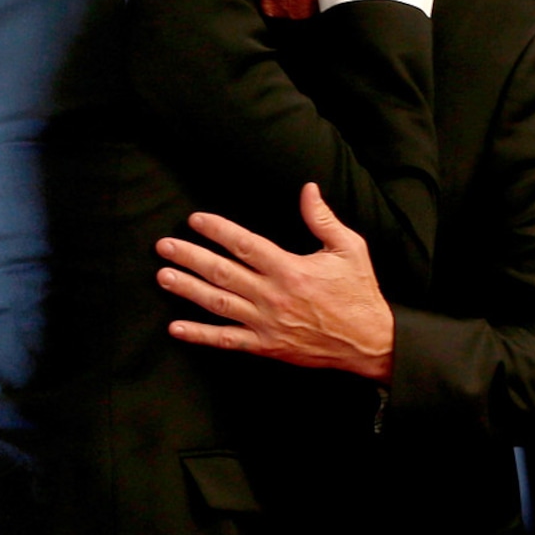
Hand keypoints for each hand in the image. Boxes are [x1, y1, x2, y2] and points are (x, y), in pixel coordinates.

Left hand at [156, 183, 393, 380]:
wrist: (370, 342)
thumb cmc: (359, 293)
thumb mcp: (350, 248)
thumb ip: (323, 219)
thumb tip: (308, 188)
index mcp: (291, 269)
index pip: (245, 245)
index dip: (217, 230)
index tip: (195, 220)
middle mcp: (273, 296)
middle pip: (223, 272)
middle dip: (191, 257)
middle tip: (164, 246)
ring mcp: (267, 323)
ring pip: (219, 304)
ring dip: (188, 290)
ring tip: (163, 276)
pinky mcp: (266, 346)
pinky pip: (227, 341)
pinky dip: (200, 335)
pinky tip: (176, 328)